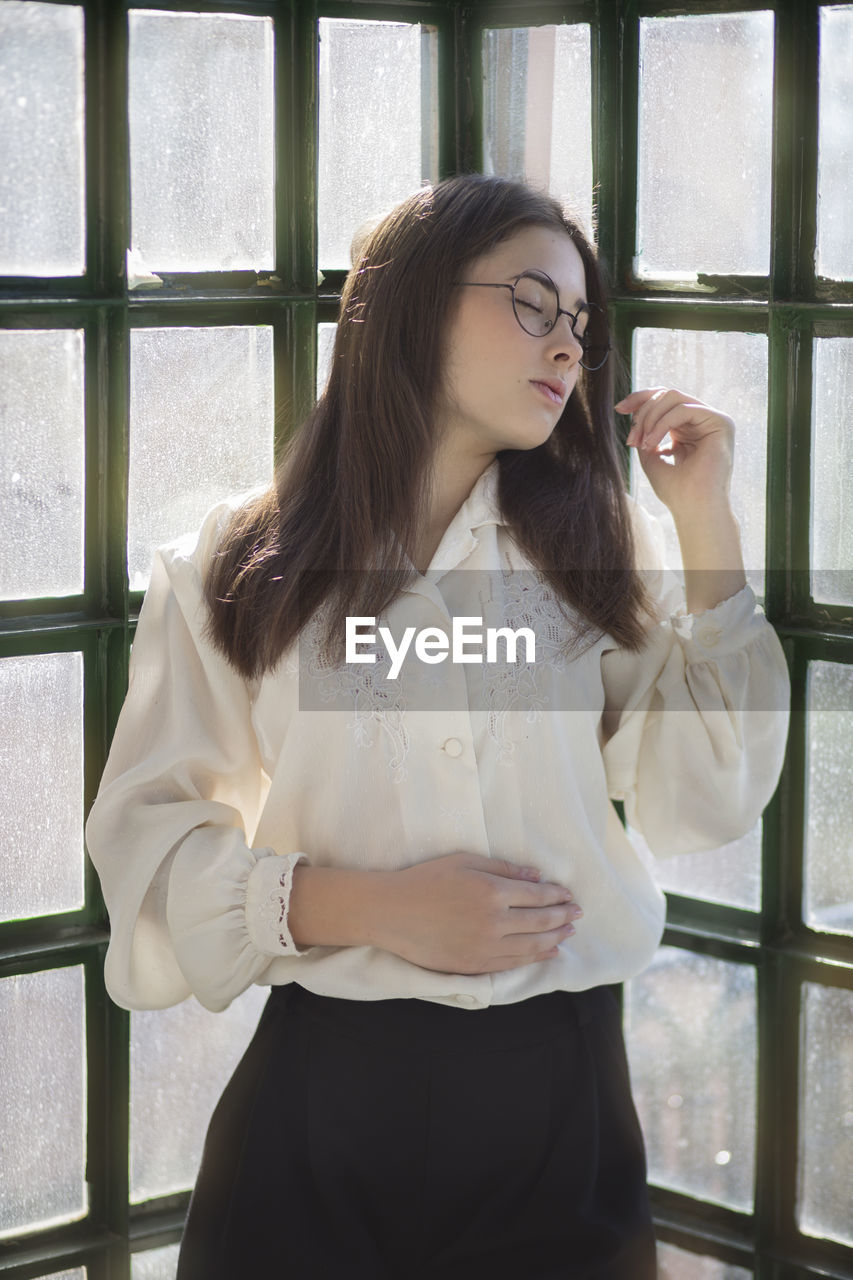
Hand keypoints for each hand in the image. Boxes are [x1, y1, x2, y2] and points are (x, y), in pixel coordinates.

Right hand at [380, 852, 581, 974]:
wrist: (391, 913)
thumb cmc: (425, 880)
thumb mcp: (464, 861)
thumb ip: (503, 868)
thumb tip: (537, 875)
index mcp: (492, 891)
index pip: (537, 895)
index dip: (557, 895)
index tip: (569, 894)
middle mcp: (494, 922)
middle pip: (540, 922)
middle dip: (563, 917)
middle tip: (577, 913)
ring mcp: (485, 948)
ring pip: (532, 947)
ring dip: (555, 939)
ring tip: (568, 933)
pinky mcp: (475, 966)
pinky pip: (513, 964)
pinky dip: (535, 958)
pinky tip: (547, 952)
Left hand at [615, 387, 734, 519]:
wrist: (694, 510)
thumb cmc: (675, 491)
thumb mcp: (650, 456)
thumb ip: (644, 433)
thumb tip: (634, 413)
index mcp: (688, 428)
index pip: (665, 400)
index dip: (641, 399)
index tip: (619, 409)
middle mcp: (702, 421)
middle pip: (667, 395)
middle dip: (643, 413)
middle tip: (631, 440)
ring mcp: (713, 420)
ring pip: (673, 397)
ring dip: (650, 418)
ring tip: (641, 444)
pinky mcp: (721, 422)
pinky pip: (683, 409)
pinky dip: (662, 423)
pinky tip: (652, 443)